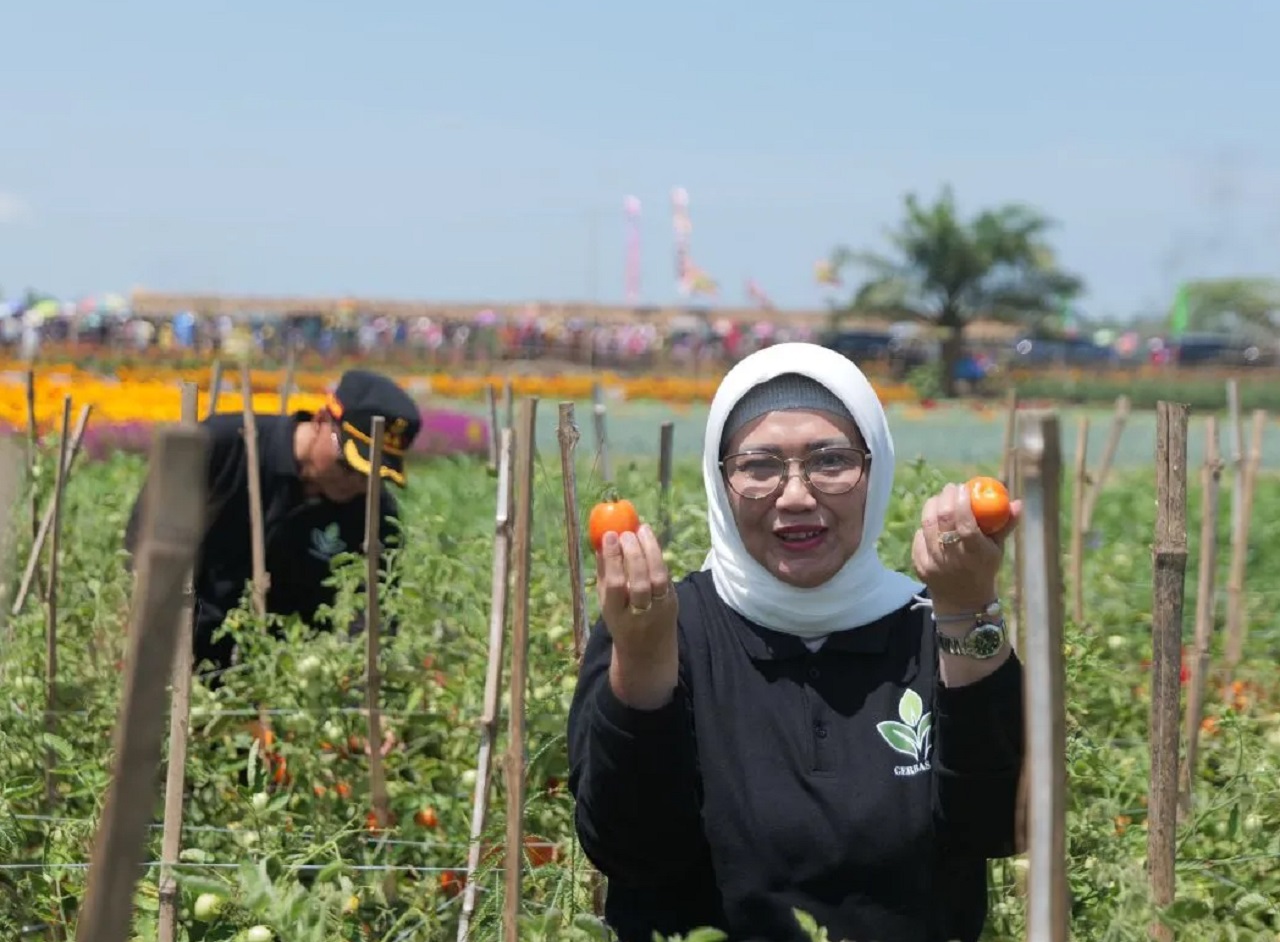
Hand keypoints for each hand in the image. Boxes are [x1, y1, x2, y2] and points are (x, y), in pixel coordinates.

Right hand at [596, 524, 678, 708]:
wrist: (647, 655)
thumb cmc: (621, 622)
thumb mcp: (606, 604)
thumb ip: (603, 575)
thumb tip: (600, 541)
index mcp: (615, 615)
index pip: (615, 585)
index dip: (613, 559)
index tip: (609, 536)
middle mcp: (639, 614)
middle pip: (639, 580)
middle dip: (633, 552)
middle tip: (627, 532)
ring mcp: (659, 610)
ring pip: (658, 577)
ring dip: (650, 549)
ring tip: (642, 529)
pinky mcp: (673, 605)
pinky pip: (666, 577)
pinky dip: (659, 557)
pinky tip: (651, 541)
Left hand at [911, 481, 1021, 612]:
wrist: (963, 601)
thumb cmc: (983, 568)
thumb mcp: (997, 549)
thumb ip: (1006, 524)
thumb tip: (1017, 502)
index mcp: (975, 554)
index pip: (965, 524)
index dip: (962, 502)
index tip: (963, 488)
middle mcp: (953, 559)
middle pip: (943, 519)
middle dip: (946, 497)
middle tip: (951, 488)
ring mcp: (934, 563)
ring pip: (927, 525)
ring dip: (932, 506)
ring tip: (941, 499)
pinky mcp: (920, 565)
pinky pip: (919, 537)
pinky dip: (925, 525)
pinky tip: (933, 521)